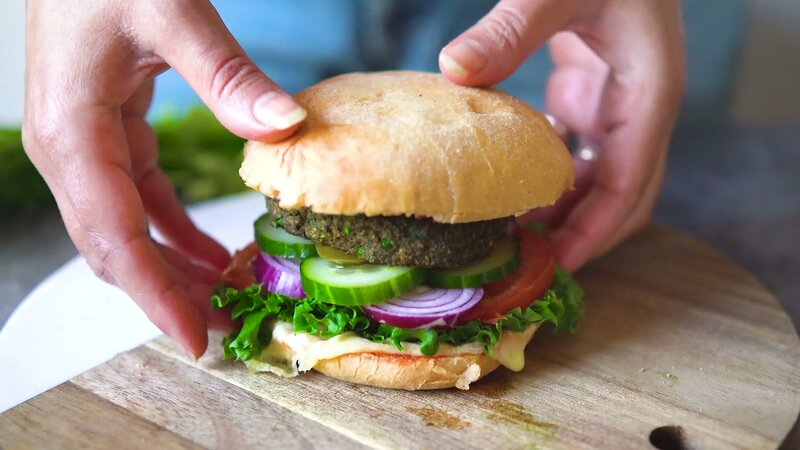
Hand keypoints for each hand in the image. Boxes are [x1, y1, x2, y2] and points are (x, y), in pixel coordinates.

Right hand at [23, 0, 306, 356]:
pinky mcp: (106, 136)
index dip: (158, 296)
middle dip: (169, 296)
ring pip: (126, 234)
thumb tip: (287, 129)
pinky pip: (138, 204)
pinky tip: (210, 255)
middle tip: (228, 329)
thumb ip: (227, 74)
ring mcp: (84, 147)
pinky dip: (173, 235)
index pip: (118, 239)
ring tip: (225, 300)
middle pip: (117, 251)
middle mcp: (70, 152)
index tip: (199, 339)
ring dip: (172, 272)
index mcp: (75, 135)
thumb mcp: (170, 11)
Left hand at [439, 0, 685, 270]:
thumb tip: (454, 70)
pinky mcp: (592, 96)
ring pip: (600, 181)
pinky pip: (578, 155)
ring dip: (564, 212)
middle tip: (528, 265)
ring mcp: (618, 105)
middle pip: (622, 197)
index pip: (629, 185)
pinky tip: (514, 190)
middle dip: (582, 236)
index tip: (557, 264)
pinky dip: (552, 180)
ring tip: (514, 236)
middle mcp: (639, 110)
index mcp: (647, 96)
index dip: (595, 231)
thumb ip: (512, 28)